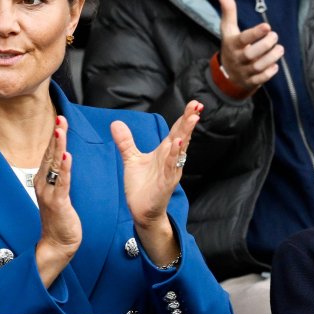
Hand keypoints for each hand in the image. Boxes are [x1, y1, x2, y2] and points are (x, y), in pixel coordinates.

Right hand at [34, 116, 82, 285]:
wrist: (57, 243)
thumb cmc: (59, 218)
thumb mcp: (57, 192)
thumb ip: (58, 176)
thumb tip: (62, 159)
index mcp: (43, 180)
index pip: (49, 153)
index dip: (55, 136)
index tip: (60, 119)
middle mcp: (43, 184)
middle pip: (50, 155)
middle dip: (56, 136)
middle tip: (60, 118)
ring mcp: (49, 193)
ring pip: (54, 166)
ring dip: (58, 147)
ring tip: (61, 131)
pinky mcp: (58, 203)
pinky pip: (62, 183)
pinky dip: (65, 169)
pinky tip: (67, 157)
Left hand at [111, 100, 201, 265]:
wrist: (141, 210)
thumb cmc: (142, 185)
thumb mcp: (132, 159)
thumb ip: (125, 142)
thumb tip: (115, 122)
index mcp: (165, 152)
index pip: (177, 130)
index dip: (185, 117)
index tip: (194, 103)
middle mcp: (171, 159)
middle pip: (182, 136)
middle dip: (189, 121)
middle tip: (197, 105)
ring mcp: (170, 171)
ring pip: (180, 150)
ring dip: (185, 135)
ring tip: (191, 119)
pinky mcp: (166, 184)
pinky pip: (172, 168)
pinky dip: (174, 156)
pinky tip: (177, 144)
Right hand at [215, 0, 281, 93]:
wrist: (227, 74)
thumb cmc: (232, 46)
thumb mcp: (228, 29)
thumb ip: (228, 10)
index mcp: (232, 44)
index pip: (243, 39)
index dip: (255, 33)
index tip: (267, 26)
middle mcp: (237, 58)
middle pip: (251, 54)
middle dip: (266, 45)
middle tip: (275, 37)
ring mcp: (244, 71)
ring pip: (258, 67)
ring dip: (271, 58)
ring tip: (280, 49)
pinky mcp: (251, 81)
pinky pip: (261, 79)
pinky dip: (269, 73)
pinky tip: (275, 65)